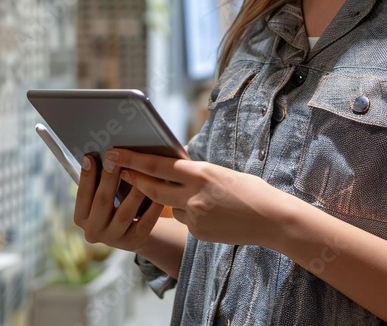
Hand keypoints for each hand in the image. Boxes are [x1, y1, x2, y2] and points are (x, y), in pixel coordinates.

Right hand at [73, 153, 164, 251]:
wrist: (130, 231)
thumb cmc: (112, 204)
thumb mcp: (100, 197)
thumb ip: (98, 181)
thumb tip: (103, 154)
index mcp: (81, 218)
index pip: (82, 196)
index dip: (86, 177)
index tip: (90, 157)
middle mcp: (94, 231)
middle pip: (102, 202)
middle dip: (108, 179)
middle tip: (116, 159)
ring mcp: (114, 239)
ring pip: (125, 213)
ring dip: (134, 191)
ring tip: (141, 172)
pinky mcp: (135, 241)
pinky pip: (145, 222)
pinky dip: (152, 207)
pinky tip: (158, 191)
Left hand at [107, 148, 284, 246]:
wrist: (272, 219)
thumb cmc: (250, 190)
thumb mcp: (219, 172)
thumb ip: (195, 173)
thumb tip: (173, 169)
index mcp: (199, 172)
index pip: (156, 165)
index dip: (132, 160)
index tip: (114, 153)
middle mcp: (192, 194)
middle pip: (151, 187)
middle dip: (133, 179)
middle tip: (117, 171)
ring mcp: (195, 216)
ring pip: (171, 206)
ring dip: (174, 200)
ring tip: (199, 196)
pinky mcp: (198, 233)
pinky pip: (186, 221)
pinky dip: (192, 214)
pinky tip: (214, 213)